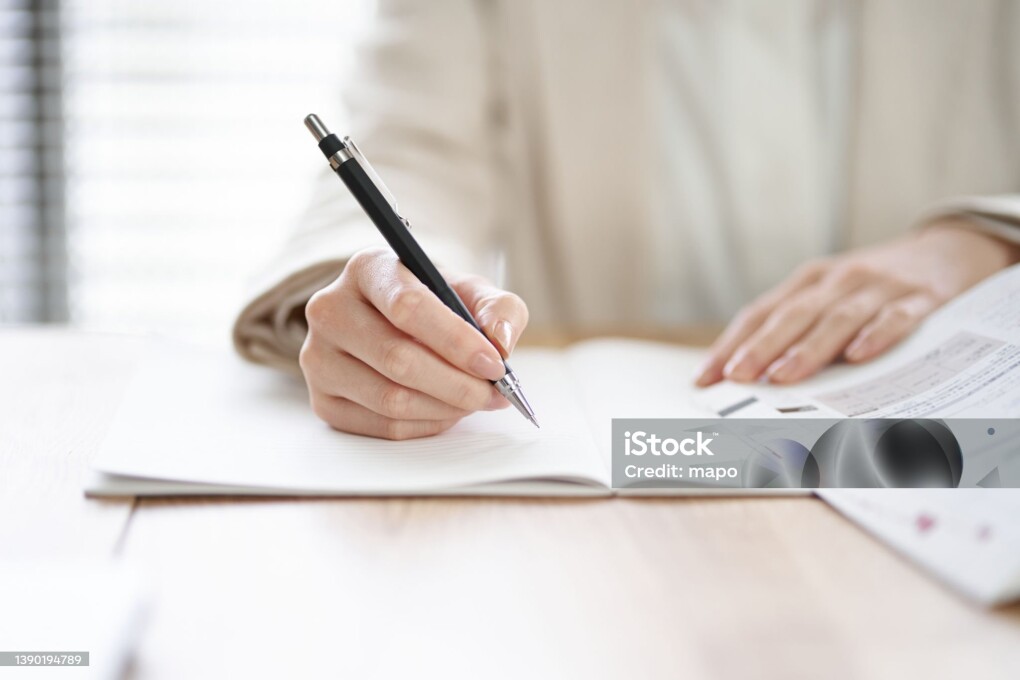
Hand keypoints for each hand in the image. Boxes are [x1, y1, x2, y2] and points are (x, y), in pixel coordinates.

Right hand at [300, 247, 527, 438]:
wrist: (393, 325)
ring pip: (391, 399)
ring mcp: (318, 358)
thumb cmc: (435, 305)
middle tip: (494, 393)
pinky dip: (427, 425)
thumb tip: (500, 342)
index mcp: (367, 269)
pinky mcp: (322, 400)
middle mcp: (330, 310)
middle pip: (398, 359)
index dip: (456, 341)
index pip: (407, 307)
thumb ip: (498, 309)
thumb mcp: (471, 292)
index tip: (494, 364)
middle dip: (458, 384)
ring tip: (474, 401)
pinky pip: (383, 426)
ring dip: (446, 408)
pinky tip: (446, 411)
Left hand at [694, 221, 1019, 386]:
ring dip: (808, 348)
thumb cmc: (873, 285)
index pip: (760, 313)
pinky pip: (895, 318)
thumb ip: (795, 328)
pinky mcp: (918, 298)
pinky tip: (858, 355)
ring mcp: (877, 287)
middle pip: (793, 315)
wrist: (946, 251)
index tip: (706, 377)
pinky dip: (876, 335)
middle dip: (761, 347)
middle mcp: (837, 280)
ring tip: (782, 376)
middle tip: (737, 375)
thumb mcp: (830, 295)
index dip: (731, 344)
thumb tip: (750, 374)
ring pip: (837, 319)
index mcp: (808, 281)